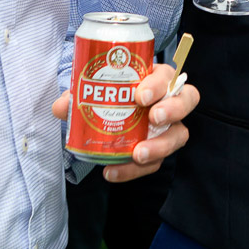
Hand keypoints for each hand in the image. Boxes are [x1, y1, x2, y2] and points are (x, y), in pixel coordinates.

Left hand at [53, 64, 197, 181]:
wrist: (108, 117)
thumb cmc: (109, 96)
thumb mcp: (93, 91)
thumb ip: (77, 96)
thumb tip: (62, 107)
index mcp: (156, 78)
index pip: (167, 75)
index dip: (158, 84)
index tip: (140, 95)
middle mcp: (169, 100)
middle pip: (187, 100)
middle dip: (173, 109)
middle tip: (154, 118)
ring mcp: (169, 126)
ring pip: (179, 135)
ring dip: (160, 145)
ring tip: (138, 154)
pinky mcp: (160, 150)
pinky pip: (155, 162)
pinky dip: (134, 170)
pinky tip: (113, 172)